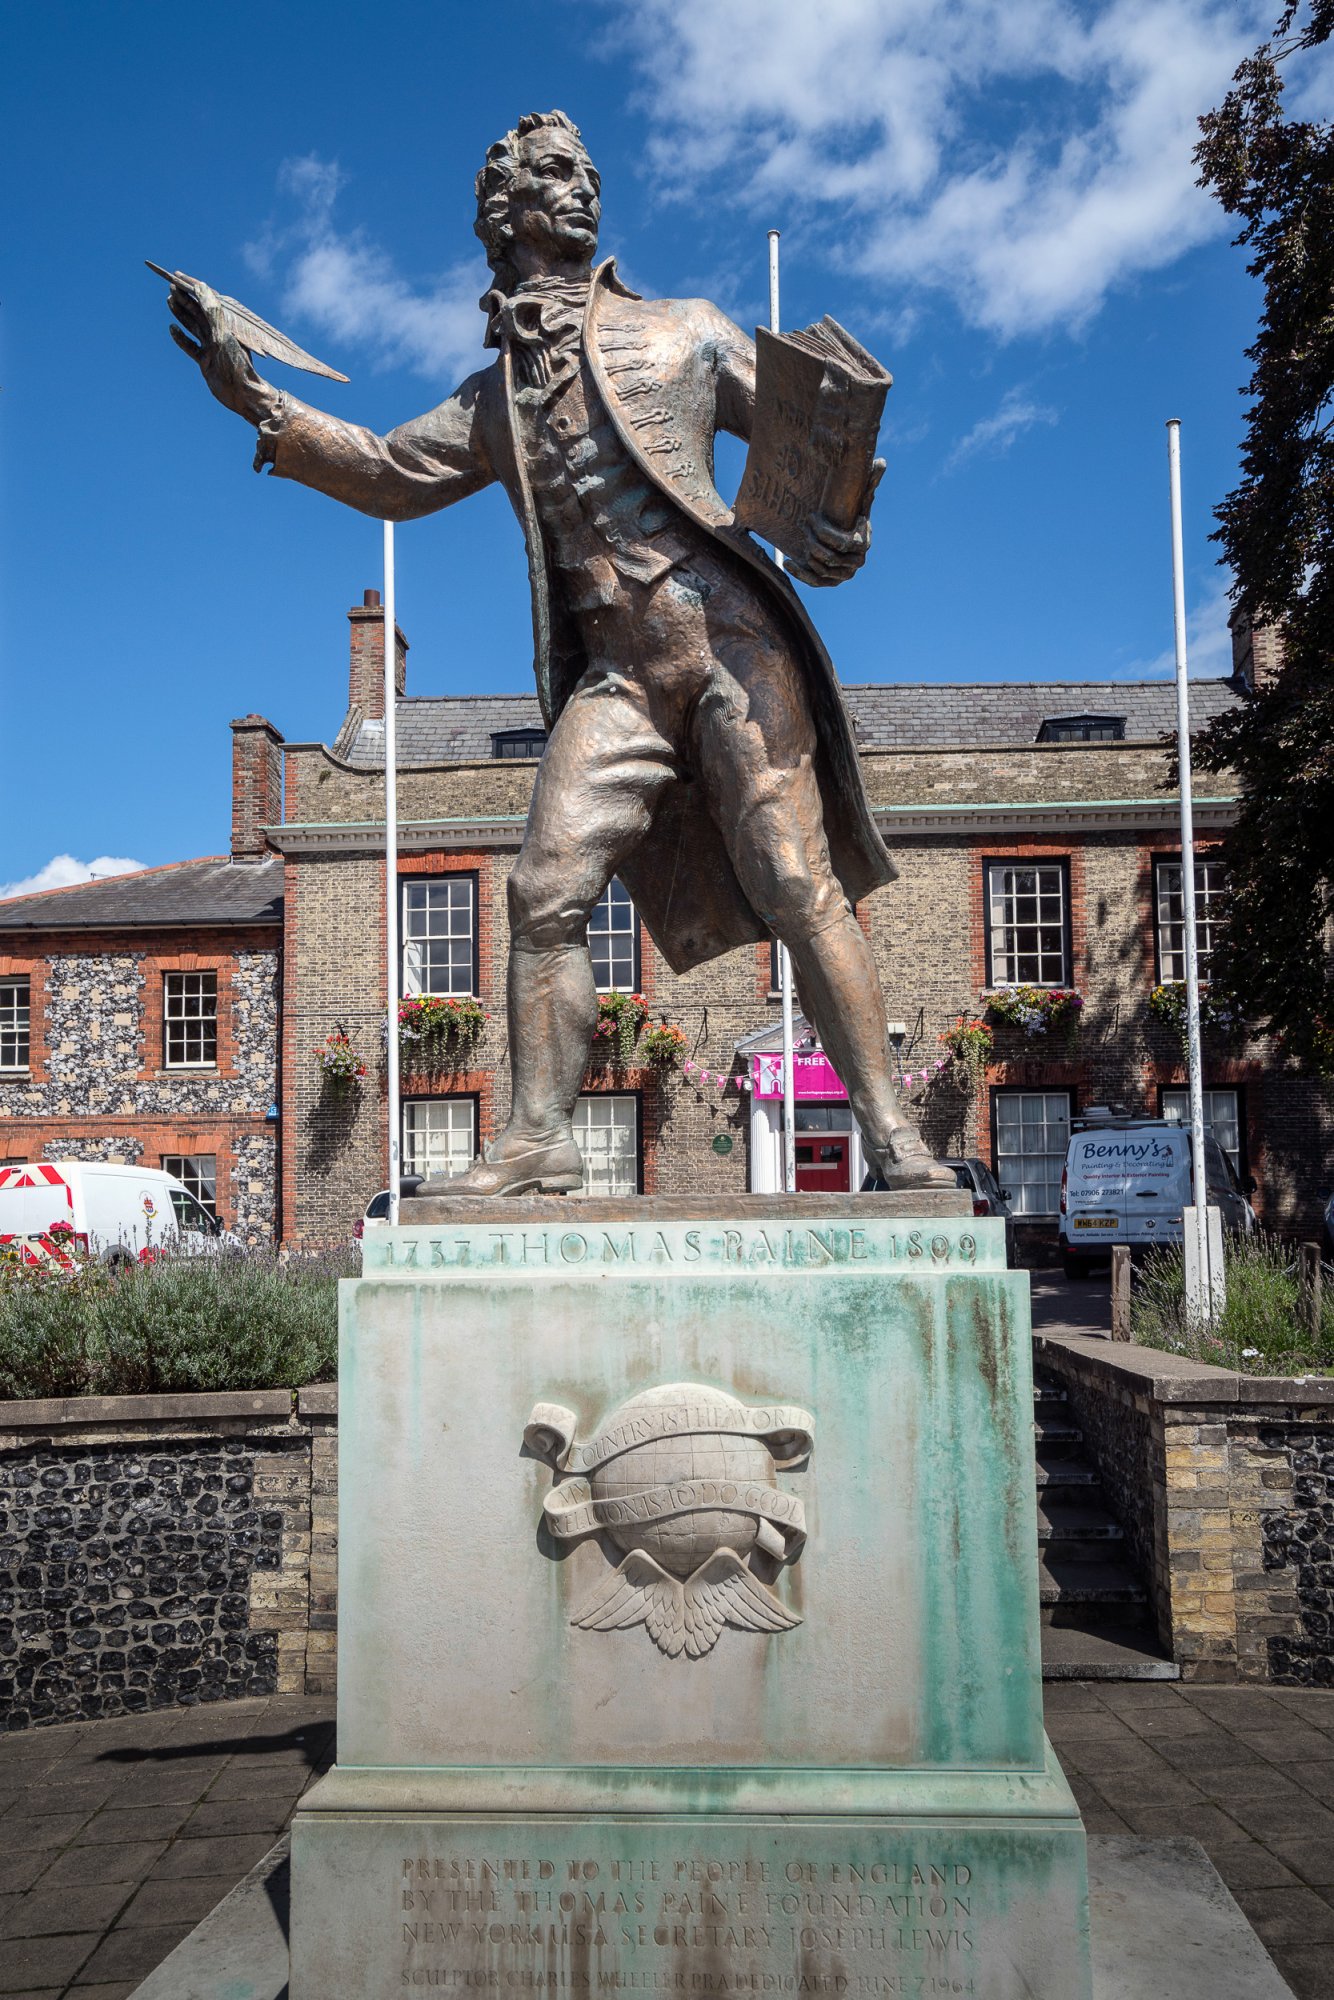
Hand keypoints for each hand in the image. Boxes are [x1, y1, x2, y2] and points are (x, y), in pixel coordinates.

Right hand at [168, 282, 272, 425]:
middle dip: (185, 298)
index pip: (206, 300)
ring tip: (169, 299)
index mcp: (225, 325)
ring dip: (181, 313)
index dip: (193, 288)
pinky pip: (190, 346)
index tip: (179, 276)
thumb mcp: (224, 335)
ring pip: (193, 325)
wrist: (244, 394)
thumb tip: (201, 286)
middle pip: (198, 311)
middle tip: (171, 286)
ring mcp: (211, 347)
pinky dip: (181, 338)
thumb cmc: (238, 365)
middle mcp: (218, 333)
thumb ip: (212, 311)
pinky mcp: (206, 361)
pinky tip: (172, 328)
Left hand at [787, 458, 884, 587]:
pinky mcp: (831, 581)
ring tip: (800, 538)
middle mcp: (856, 562)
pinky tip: (788, 563)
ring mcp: (844, 574)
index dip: (824, 532)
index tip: (811, 516)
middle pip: (829, 557)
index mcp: (863, 544)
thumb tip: (881, 461)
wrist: (844, 532)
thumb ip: (869, 482)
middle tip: (803, 525)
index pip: (842, 543)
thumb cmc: (850, 513)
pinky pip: (815, 582)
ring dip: (807, 554)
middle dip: (813, 541)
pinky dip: (800, 575)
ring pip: (821, 569)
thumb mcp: (858, 498)